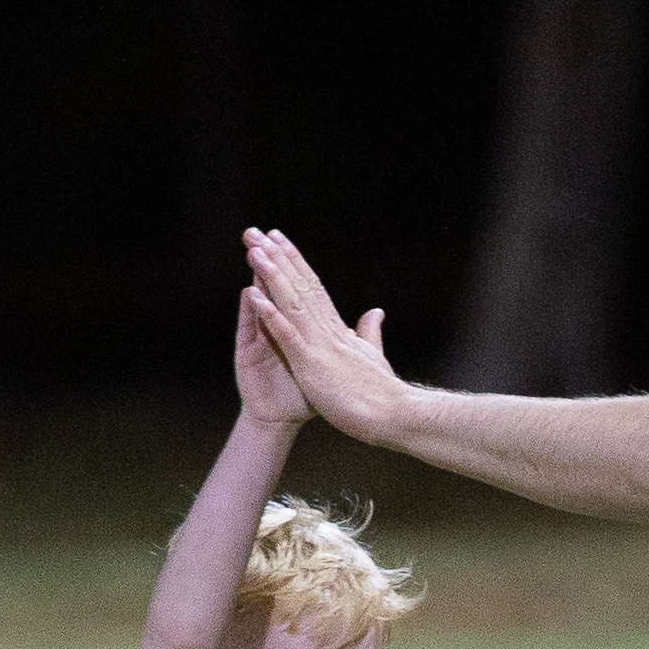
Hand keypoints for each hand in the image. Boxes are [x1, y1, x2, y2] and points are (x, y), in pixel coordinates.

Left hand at [242, 228, 405, 442]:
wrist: (395, 415)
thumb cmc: (383, 392)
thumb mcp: (373, 356)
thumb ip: (370, 332)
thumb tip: (376, 311)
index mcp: (337, 329)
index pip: (313, 288)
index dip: (295, 263)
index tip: (279, 242)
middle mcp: (327, 330)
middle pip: (299, 287)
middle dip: (277, 259)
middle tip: (255, 233)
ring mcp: (320, 346)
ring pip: (292, 304)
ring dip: (272, 277)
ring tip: (254, 253)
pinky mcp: (312, 365)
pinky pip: (289, 337)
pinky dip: (272, 317)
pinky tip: (256, 298)